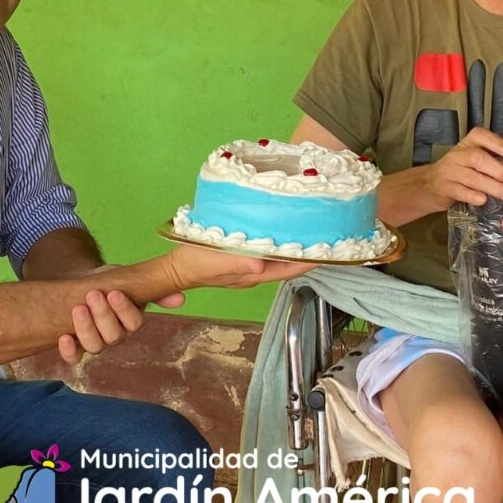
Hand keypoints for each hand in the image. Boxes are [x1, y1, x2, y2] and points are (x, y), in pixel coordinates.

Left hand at [57, 286, 184, 363]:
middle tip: (93, 295)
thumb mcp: (129, 280)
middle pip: (114, 336)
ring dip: (86, 328)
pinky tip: (64, 337)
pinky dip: (69, 351)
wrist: (79, 284)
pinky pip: (74, 358)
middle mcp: (115, 336)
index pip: (133, 323)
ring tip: (77, 309)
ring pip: (95, 347)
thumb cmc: (108, 282)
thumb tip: (180, 299)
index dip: (124, 311)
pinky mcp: (75, 348)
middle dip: (103, 315)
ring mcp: (95, 343)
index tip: (114, 293)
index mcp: (130, 320)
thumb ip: (152, 291)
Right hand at [167, 243, 316, 290]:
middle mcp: (254, 272)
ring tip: (304, 229)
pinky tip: (275, 228)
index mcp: (253, 275)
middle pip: (285, 264)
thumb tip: (260, 264)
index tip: (327, 251)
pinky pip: (263, 249)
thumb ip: (237, 263)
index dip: (307, 262)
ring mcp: (247, 265)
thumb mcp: (215, 262)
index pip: (288, 270)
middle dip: (304, 252)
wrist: (175, 267)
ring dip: (290, 245)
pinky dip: (274, 240)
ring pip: (276, 257)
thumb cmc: (195, 264)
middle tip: (321, 234)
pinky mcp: (238, 257)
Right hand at [421, 127, 502, 210]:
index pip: (480, 135)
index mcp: (467, 144)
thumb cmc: (459, 172)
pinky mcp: (443, 187)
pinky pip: (458, 191)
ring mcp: (448, 171)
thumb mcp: (473, 161)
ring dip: (492, 186)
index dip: (497, 143)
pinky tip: (484, 201)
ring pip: (471, 177)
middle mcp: (457, 155)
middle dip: (499, 170)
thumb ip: (493, 162)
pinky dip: (472, 195)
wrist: (429, 184)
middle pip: (477, 158)